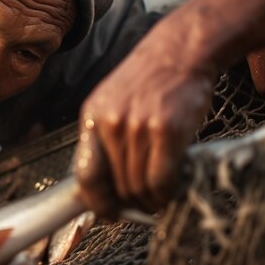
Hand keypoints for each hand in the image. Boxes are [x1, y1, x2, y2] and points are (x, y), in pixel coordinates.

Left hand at [73, 24, 215, 219]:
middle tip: (142, 207)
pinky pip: (161, 179)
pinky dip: (164, 194)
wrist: (179, 50)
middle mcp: (110, 124)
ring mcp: (137, 127)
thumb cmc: (148, 80)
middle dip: (129, 204)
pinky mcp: (166, 130)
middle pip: (115, 185)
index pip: (84, 174)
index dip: (95, 202)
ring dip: (149, 201)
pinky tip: (168, 192)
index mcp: (91, 118)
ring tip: (158, 199)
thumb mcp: (111, 101)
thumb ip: (103, 136)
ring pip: (138, 186)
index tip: (107, 214)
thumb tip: (102, 182)